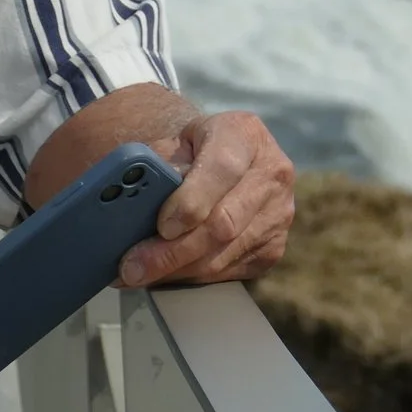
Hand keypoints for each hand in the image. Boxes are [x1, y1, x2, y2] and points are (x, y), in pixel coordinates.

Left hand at [119, 111, 294, 287]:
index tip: (162, 226)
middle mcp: (271, 173)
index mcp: (245, 134)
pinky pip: (228, 272)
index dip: (191, 201)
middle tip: (133, 266)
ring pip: (223, 254)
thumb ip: (159, 166)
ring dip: (177, 271)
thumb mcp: (175, 142)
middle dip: (173, 251)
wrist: (226, 159)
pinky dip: (191, 277)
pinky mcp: (274, 247)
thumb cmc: (193, 150)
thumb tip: (134, 205)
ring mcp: (278, 213)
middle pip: (223, 223)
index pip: (222, 169)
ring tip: (138, 274)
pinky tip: (165, 273)